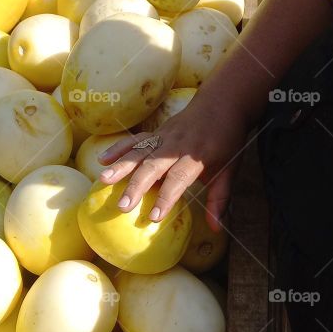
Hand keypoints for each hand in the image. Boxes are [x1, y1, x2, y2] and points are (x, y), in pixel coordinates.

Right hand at [97, 95, 249, 230]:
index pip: (179, 178)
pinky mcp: (157, 131)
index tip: (153, 217)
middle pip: (153, 166)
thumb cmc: (227, 140)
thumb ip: (220, 199)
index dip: (166, 197)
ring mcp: (165, 136)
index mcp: (197, 156)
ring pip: (139, 151)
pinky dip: (118, 148)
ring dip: (120, 166)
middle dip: (136, 186)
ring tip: (103, 181)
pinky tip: (102, 160)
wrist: (222, 102)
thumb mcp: (229, 169)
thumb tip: (215, 229)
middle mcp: (177, 145)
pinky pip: (135, 140)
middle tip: (122, 206)